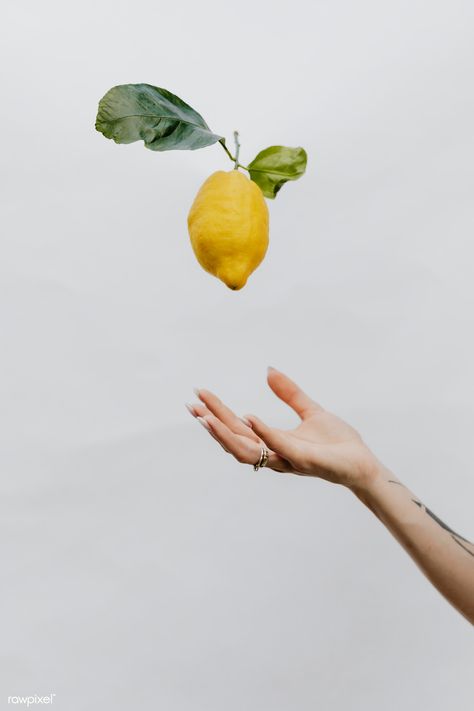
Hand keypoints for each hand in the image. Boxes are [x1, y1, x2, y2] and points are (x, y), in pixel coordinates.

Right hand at [186, 367, 379, 489]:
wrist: (363, 463)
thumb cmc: (338, 443)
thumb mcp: (310, 410)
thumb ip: (289, 392)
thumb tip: (268, 370)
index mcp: (273, 443)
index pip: (238, 427)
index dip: (217, 412)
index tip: (200, 395)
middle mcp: (274, 454)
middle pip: (235, 439)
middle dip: (212, 422)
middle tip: (193, 404)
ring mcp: (287, 460)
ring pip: (247, 450)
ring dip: (225, 433)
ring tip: (207, 416)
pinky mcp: (304, 460)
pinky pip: (279, 447)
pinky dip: (262, 432)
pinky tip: (249, 417)